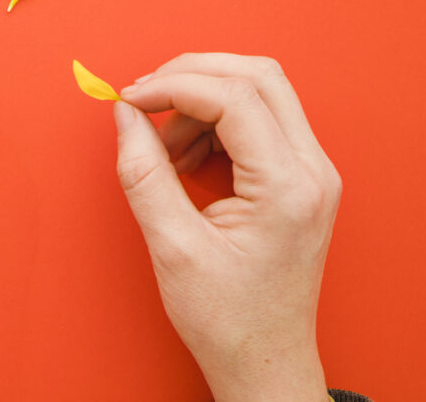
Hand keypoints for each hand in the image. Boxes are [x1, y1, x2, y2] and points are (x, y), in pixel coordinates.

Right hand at [115, 54, 339, 401]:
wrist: (265, 363)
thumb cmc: (228, 319)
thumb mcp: (173, 248)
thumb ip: (144, 172)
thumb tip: (124, 114)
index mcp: (288, 188)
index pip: (233, 98)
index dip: (173, 86)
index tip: (128, 100)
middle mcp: (311, 170)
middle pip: (255, 75)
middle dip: (191, 73)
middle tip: (143, 98)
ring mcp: (310, 170)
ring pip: (257, 89)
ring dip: (199, 98)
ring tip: (162, 146)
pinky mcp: (296, 175)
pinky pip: (254, 117)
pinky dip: (210, 121)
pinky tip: (182, 157)